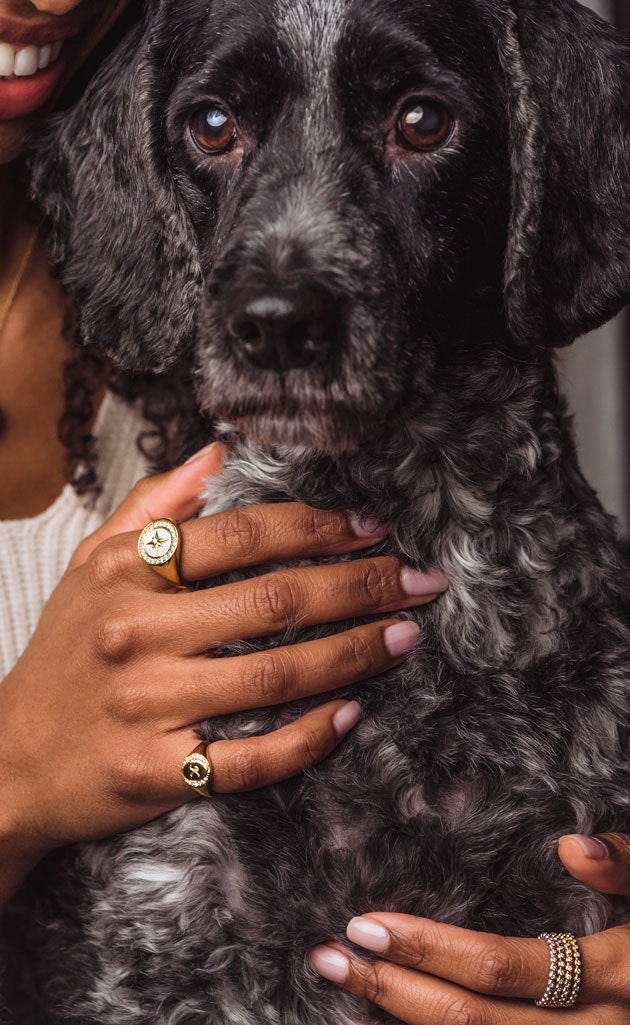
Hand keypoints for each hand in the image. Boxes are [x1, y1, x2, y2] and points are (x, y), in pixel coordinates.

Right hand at [0, 442, 445, 901]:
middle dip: (360, 585)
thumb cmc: (63, 655)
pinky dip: (308, 738)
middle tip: (418, 580)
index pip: (241, 535)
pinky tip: (350, 714)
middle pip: (274, 600)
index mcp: (125, 575)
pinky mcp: (157, 773)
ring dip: (354, 653)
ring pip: (276, 675)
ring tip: (404, 635)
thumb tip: (218, 452)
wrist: (10, 761)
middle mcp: (137, 635)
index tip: (370, 528)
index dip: (317, 526)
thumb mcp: (89, 565)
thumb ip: (153, 505)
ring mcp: (147, 708)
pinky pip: (250, 759)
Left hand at [310, 832, 629, 1022]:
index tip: (365, 925)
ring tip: (347, 985)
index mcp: (614, 978)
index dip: (430, 949)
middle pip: (473, 1024)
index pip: (503, 969)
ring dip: (404, 1021)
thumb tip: (570, 847)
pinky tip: (399, 1013)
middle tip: (328, 958)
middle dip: (393, 992)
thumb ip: (626, 864)